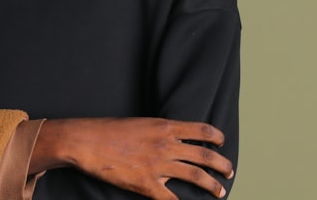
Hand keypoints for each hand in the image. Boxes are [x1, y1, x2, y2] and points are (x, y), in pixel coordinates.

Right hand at [30, 117, 232, 199]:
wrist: (86, 141)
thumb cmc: (108, 130)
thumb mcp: (139, 123)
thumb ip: (159, 132)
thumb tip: (174, 139)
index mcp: (164, 126)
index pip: (202, 130)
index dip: (216, 137)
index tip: (221, 143)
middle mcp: (166, 145)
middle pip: (205, 156)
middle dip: (222, 165)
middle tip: (229, 171)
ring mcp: (158, 166)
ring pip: (196, 177)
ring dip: (213, 185)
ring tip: (221, 191)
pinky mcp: (147, 185)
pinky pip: (173, 199)